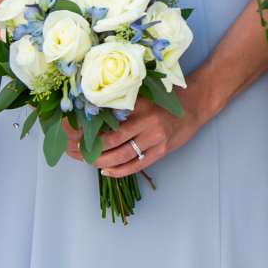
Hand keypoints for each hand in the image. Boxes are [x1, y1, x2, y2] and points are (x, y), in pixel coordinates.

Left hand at [76, 93, 208, 177]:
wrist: (195, 104)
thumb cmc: (166, 97)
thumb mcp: (144, 95)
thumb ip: (124, 104)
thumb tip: (93, 114)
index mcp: (139, 105)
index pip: (108, 119)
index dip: (89, 128)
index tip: (72, 132)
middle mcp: (146, 121)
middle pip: (112, 140)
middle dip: (91, 148)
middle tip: (75, 151)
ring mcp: (155, 138)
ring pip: (122, 155)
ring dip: (102, 161)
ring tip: (88, 161)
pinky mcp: (162, 150)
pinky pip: (137, 164)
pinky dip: (119, 171)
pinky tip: (106, 172)